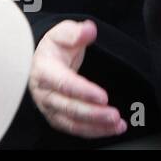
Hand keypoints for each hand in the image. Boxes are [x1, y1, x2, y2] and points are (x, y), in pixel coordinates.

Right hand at [28, 19, 125, 138]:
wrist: (42, 60)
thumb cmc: (55, 47)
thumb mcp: (62, 33)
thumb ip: (75, 32)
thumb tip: (88, 29)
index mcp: (44, 71)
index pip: (63, 84)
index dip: (83, 91)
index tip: (103, 96)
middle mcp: (45, 93)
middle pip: (68, 107)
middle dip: (92, 113)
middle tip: (114, 115)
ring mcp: (50, 107)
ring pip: (71, 122)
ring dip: (95, 126)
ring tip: (117, 125)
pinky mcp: (57, 116)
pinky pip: (74, 128)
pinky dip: (94, 131)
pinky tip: (112, 129)